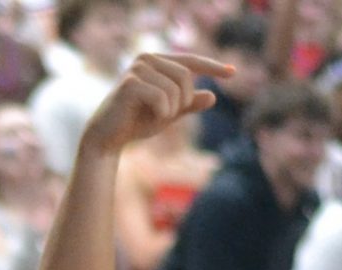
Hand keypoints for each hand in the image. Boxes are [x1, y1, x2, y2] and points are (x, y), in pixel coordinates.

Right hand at [82, 52, 231, 155]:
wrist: (108, 138)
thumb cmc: (136, 123)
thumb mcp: (168, 114)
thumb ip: (188, 105)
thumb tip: (212, 96)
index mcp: (156, 61)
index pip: (190, 61)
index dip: (213, 67)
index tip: (234, 72)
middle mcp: (146, 58)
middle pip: (186, 76)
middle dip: (183, 101)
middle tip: (166, 116)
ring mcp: (137, 68)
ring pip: (176, 88)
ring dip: (172, 110)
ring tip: (154, 117)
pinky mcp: (130, 83)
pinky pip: (163, 98)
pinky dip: (162, 113)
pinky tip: (149, 118)